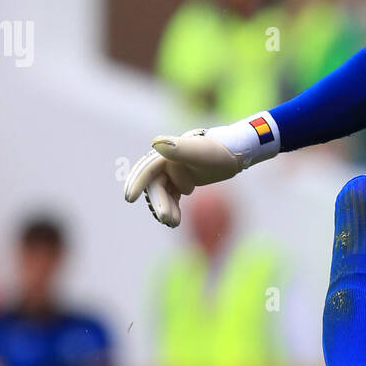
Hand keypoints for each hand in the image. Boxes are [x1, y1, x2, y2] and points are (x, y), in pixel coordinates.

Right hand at [124, 128, 244, 228]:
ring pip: (162, 194)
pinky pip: (170, 197)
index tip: (129, 198)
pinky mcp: (181, 181)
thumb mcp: (201, 152)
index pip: (147, 169)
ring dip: (165, 208)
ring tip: (174, 223)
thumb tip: (155, 142)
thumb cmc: (220, 151)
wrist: (236, 153)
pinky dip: (171, 208)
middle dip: (159, 203)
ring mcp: (173, 172)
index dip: (137, 182)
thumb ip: (179, 148)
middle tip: (166, 219)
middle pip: (155, 185)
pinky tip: (176, 221)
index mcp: (168, 152)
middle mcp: (167, 161)